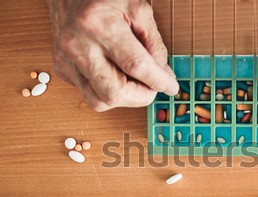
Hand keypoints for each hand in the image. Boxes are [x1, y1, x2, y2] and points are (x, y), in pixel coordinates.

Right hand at [48, 0, 178, 111]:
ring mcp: (66, 59)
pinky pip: (89, 93)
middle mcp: (78, 45)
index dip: (158, 81)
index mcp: (98, 24)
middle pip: (114, 93)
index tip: (171, 87)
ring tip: (135, 81)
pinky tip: (116, 74)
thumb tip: (162, 74)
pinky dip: (109, 90)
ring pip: (99, 102)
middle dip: (141, 96)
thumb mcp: (138, 8)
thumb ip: (154, 43)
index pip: (135, 66)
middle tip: (153, 86)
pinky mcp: (61, 69)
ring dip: (125, 98)